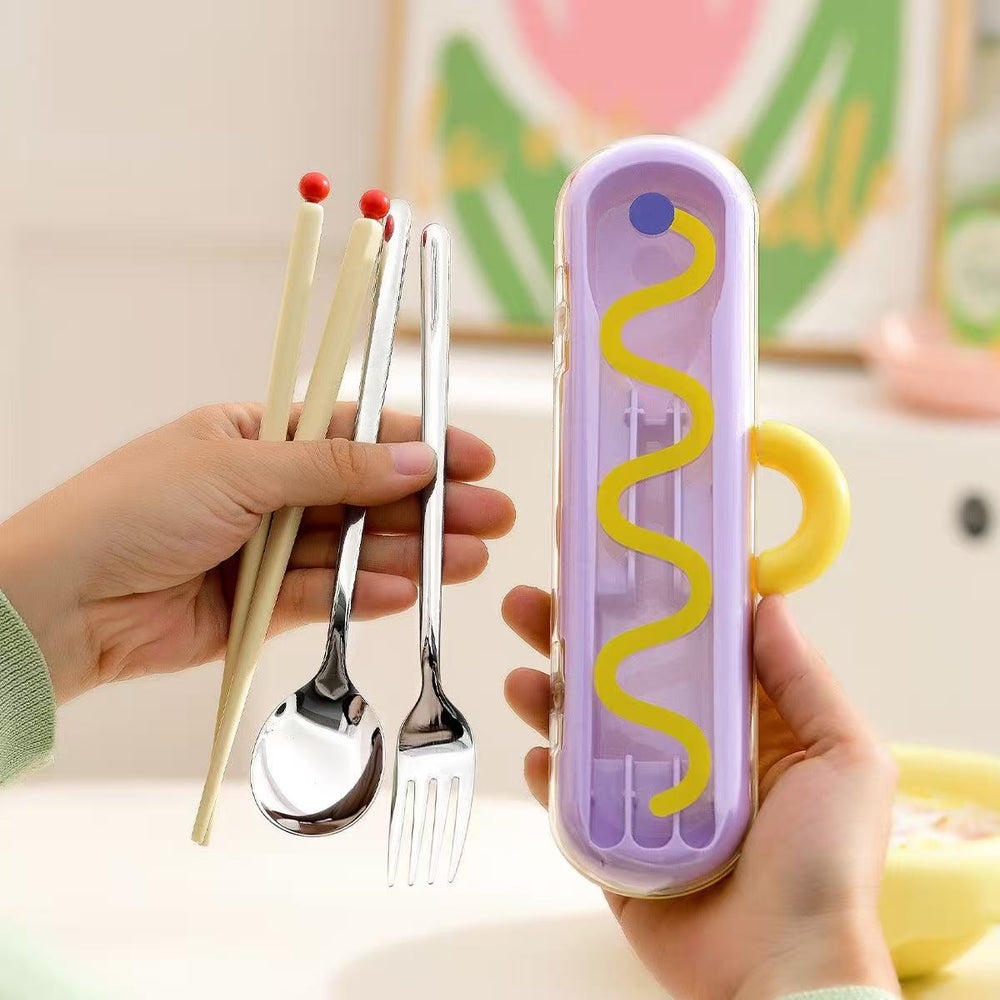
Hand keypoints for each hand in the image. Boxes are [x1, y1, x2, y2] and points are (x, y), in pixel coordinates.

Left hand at [0, 404, 512, 703]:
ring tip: (466, 560)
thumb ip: (334, 469)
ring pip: (354, 549)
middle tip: (489, 516)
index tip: (471, 456)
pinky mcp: (261, 605)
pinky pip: (327, 596)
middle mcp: (266, 490)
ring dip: (410, 555)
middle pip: (365, 495)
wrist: (61, 602)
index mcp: (255, 435)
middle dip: (428, 505)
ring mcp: (266, 549)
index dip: (415, 443)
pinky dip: (365, 595)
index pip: (353, 432)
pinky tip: (408, 592)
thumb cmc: (131, 510)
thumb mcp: (241, 467)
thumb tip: (414, 457)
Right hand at [503, 588, 899, 999]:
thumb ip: (805, 678)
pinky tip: (534, 755)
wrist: (780, 973)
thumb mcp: (843, 758)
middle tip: (539, 604)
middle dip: (576, 640)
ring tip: (525, 676)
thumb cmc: (826, 870)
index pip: (688, 652)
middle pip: (623, 682)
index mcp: (744, 728)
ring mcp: (648, 799)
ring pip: (587, 734)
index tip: (614, 570)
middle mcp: (690, 754)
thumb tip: (768, 602)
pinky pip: (572, 801)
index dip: (651, 608)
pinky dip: (547, 776)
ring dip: (550, 699)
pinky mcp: (616, 846)